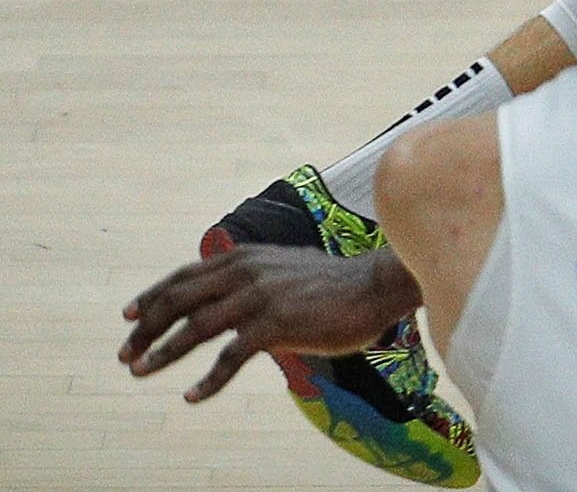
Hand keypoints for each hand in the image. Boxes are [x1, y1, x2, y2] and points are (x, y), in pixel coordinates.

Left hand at [120, 242, 413, 401]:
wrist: (375, 286)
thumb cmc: (332, 283)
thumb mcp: (283, 269)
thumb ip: (252, 278)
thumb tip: (225, 297)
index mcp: (245, 257)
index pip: (184, 276)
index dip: (152, 295)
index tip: (128, 317)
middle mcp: (246, 272)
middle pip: (179, 300)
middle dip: (146, 328)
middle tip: (125, 354)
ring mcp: (259, 297)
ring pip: (195, 328)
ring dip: (162, 353)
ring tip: (139, 372)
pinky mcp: (276, 324)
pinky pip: (230, 357)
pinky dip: (208, 380)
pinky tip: (192, 396)